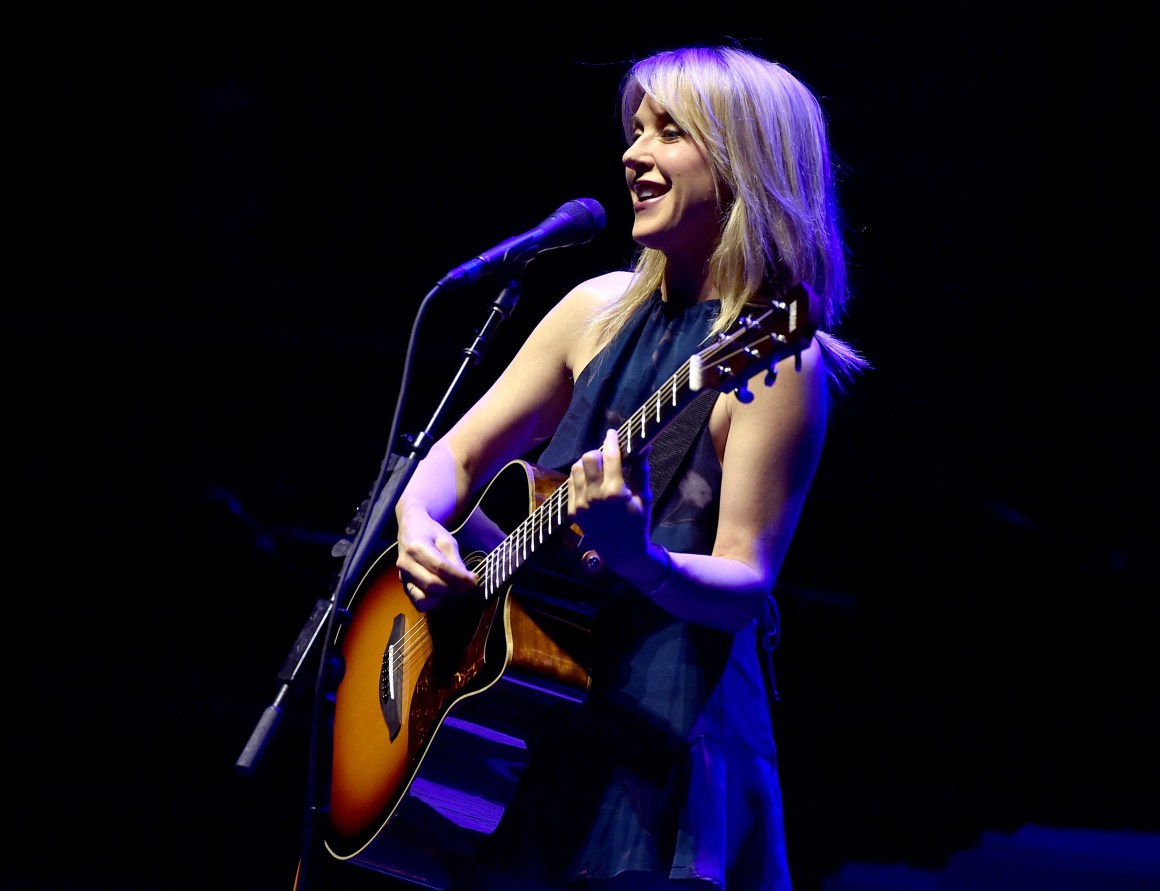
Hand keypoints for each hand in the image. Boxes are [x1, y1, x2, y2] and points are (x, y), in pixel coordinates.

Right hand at [394, 508, 476, 611]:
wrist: (410, 528)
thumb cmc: (430, 532)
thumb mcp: (446, 541)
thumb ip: (455, 561)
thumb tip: (468, 580)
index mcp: (417, 547)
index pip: (440, 567)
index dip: (458, 577)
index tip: (473, 581)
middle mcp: (406, 563)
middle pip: (432, 584)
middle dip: (454, 588)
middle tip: (469, 586)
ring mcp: (402, 576)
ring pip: (424, 596)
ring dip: (444, 596)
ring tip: (456, 589)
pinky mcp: (404, 585)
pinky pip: (418, 601)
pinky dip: (433, 602)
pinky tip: (443, 593)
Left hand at [567, 428, 652, 569]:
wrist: (622, 551)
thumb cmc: (638, 522)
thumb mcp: (644, 496)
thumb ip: (641, 470)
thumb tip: (644, 446)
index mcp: (615, 491)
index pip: (610, 456)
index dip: (611, 440)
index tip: (612, 433)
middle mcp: (594, 496)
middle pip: (588, 458)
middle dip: (598, 452)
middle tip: (606, 455)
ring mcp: (581, 504)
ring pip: (576, 469)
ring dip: (586, 463)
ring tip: (598, 468)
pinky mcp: (572, 511)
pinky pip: (570, 484)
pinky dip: (580, 477)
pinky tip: (591, 481)